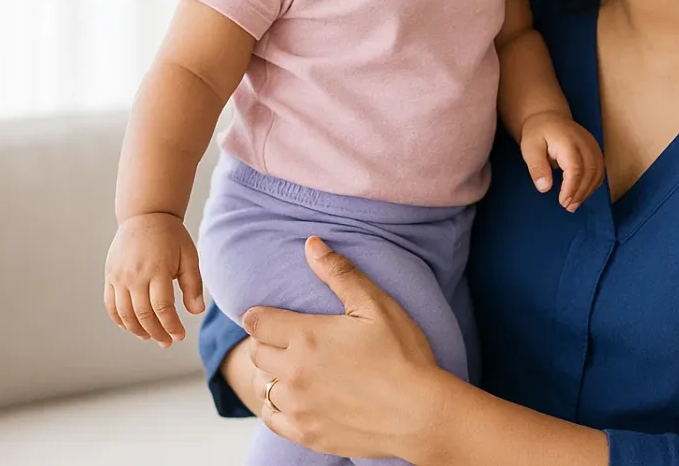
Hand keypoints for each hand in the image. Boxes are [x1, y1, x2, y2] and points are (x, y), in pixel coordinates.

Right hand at [104, 212, 204, 346]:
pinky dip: (119, 320)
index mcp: (158, 270)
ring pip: (125, 314)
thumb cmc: (172, 237)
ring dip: (137, 330)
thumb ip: (193, 285)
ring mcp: (119, 276)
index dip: (171, 327)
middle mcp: (135, 275)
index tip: (180, 336)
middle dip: (157, 333)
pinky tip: (131, 327)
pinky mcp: (110, 276)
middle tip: (167, 342)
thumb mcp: (189, 256)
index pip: (163, 309)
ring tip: (151, 337)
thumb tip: (196, 312)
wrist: (146, 216)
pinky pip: (111, 305)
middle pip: (144, 315)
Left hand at [243, 237, 449, 460]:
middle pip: (256, 353)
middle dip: (265, 342)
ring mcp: (298, 408)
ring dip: (271, 374)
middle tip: (286, 338)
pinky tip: (294, 398)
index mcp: (306, 337)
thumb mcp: (376, 305)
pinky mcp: (307, 434)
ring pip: (262, 386)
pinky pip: (271, 418)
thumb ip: (340, 273)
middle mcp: (294, 373)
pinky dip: (275, 406)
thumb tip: (311, 244)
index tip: (270, 315)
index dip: (260, 315)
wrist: (421, 414)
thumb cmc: (403, 356)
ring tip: (291, 368)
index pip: (257, 322)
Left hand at [519, 110, 604, 210]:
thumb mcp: (529, 148)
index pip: (575, 168)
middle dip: (580, 192)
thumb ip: (537, 167)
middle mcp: (584, 143)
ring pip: (598, 172)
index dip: (571, 188)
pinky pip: (600, 170)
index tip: (563, 201)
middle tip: (567, 206)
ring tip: (573, 204)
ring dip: (588, 191)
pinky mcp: (595, 150)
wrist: (548, 118)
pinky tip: (582, 194)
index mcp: (568, 142)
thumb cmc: (537, 133)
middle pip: (590, 172)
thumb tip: (544, 188)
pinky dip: (593, 185)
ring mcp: (592, 146)